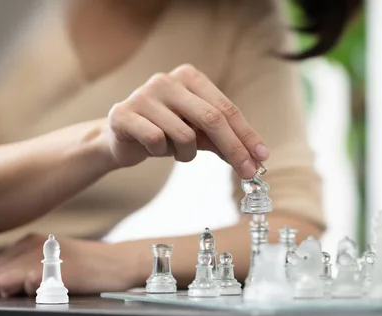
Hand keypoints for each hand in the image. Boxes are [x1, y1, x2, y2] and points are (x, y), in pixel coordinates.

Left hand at [0, 233, 141, 298]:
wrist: (123, 262)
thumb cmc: (92, 267)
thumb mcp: (56, 261)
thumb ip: (28, 270)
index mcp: (31, 241)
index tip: (4, 300)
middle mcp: (33, 245)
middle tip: (21, 302)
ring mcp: (44, 256)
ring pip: (3, 280)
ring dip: (11, 295)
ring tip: (37, 296)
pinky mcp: (56, 269)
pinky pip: (25, 283)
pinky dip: (28, 293)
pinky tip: (46, 293)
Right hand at [104, 64, 269, 178]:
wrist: (119, 137)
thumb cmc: (164, 131)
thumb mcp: (198, 133)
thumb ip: (223, 140)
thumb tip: (256, 158)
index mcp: (190, 77)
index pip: (226, 109)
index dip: (246, 135)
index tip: (262, 158)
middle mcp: (167, 80)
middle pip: (212, 118)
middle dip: (234, 149)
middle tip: (248, 173)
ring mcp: (143, 95)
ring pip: (184, 135)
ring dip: (185, 154)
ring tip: (173, 150)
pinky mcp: (123, 114)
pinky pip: (156, 140)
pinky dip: (160, 151)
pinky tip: (151, 147)